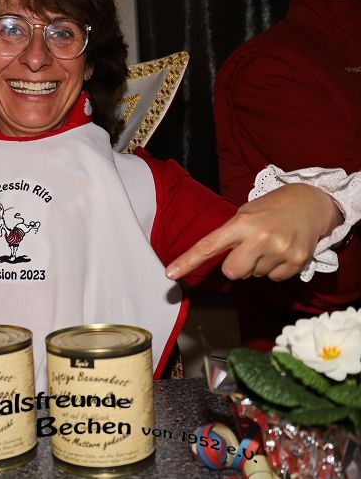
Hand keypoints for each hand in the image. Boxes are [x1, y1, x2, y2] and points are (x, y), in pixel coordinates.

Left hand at [165, 184, 341, 281]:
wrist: (312, 203)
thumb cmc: (271, 208)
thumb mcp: (246, 213)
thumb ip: (230, 235)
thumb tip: (219, 261)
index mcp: (241, 223)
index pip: (208, 246)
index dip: (187, 261)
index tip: (170, 274)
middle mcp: (260, 238)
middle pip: (232, 272)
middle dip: (235, 266)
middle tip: (247, 249)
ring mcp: (280, 251)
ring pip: (254, 276)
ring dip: (257, 264)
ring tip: (270, 244)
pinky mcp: (297, 262)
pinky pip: (274, 278)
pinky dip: (274, 269)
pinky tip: (282, 251)